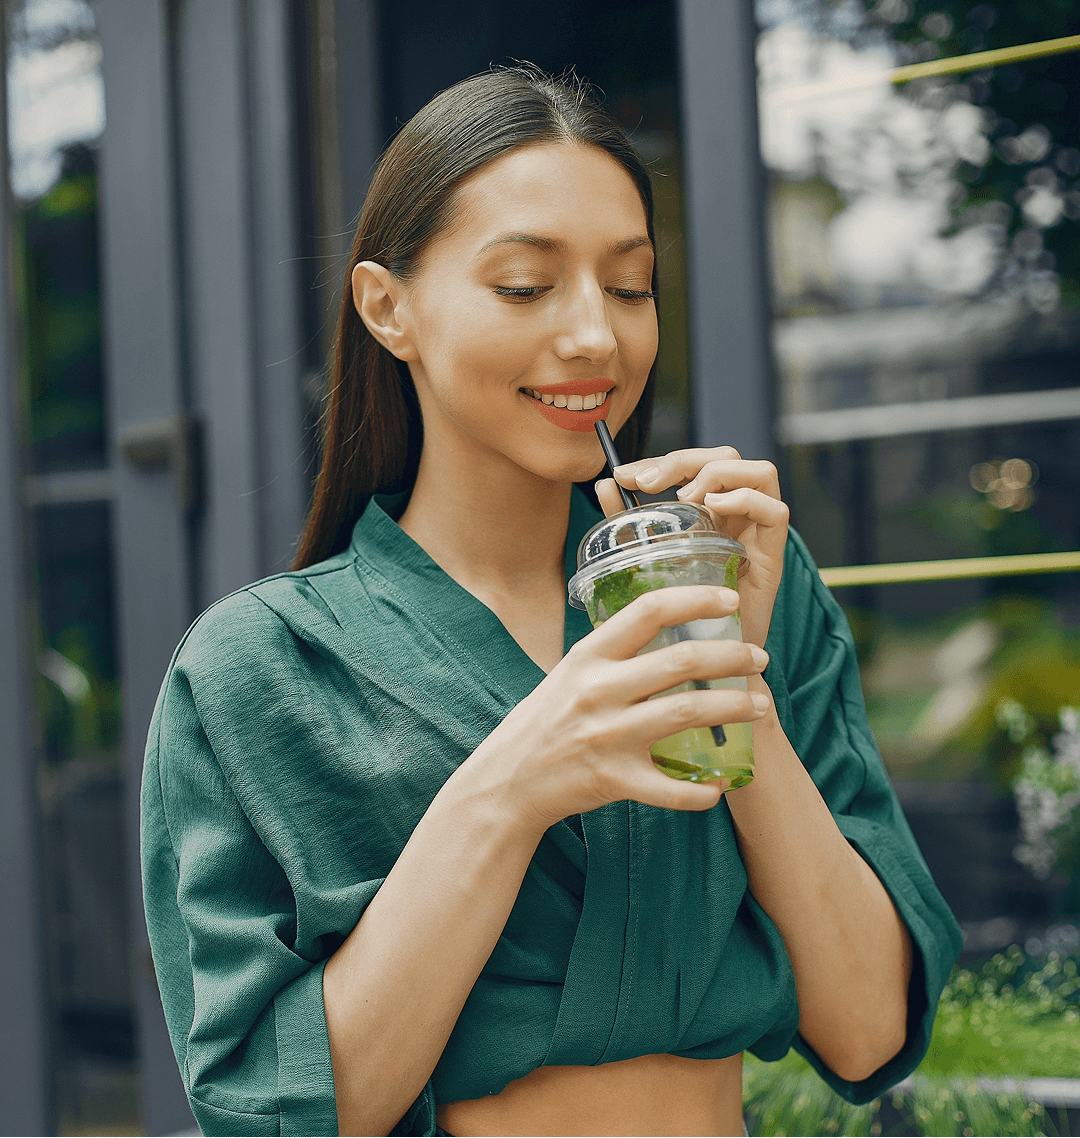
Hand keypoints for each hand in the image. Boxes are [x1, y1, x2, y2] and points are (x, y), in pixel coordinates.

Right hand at [468, 585, 770, 834]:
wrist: (508, 780)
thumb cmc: (546, 720)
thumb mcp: (572, 672)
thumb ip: (615, 653)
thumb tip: (673, 628)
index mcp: (589, 656)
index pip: (649, 610)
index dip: (696, 599)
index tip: (731, 599)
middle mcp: (599, 690)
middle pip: (683, 660)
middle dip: (733, 656)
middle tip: (759, 659)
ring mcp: (607, 736)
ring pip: (689, 712)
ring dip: (734, 707)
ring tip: (760, 706)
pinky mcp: (614, 780)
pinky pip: (672, 786)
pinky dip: (703, 788)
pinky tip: (722, 783)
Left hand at [596, 447, 787, 647]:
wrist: (705, 667)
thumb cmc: (677, 614)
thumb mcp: (647, 558)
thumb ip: (628, 522)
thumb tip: (604, 485)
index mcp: (711, 514)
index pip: (697, 464)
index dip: (662, 460)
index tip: (624, 475)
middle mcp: (738, 519)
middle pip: (728, 458)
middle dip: (685, 460)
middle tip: (647, 483)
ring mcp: (757, 537)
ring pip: (761, 473)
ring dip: (717, 475)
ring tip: (685, 499)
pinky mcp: (772, 560)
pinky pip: (776, 511)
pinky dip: (744, 499)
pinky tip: (713, 510)